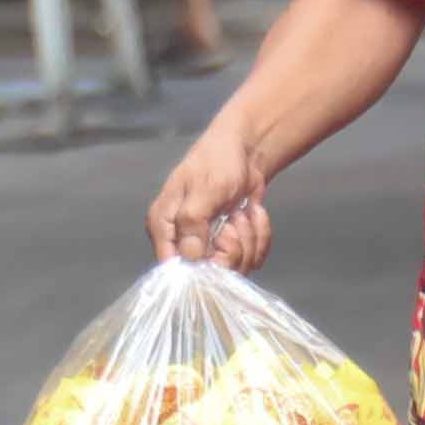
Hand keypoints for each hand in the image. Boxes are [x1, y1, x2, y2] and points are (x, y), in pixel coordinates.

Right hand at [148, 117, 271, 268]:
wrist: (246, 150)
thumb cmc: (217, 161)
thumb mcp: (205, 189)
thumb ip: (193, 224)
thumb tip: (189, 259)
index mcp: (164, 227)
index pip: (174, 268)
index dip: (201, 265)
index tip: (220, 239)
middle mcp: (183, 242)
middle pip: (210, 274)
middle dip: (233, 247)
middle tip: (235, 219)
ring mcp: (208, 246)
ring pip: (235, 268)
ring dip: (249, 238)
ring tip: (242, 211)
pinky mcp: (232, 247)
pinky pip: (252, 259)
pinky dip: (260, 236)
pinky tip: (252, 214)